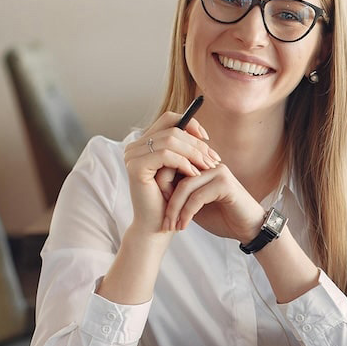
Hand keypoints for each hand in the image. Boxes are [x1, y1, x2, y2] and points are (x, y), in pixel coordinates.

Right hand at [122, 111, 220, 234]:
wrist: (157, 227)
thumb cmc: (170, 200)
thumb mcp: (180, 170)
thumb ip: (185, 150)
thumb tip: (203, 134)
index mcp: (144, 143)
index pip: (169, 118)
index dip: (190, 124)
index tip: (207, 139)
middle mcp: (134, 146)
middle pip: (172, 129)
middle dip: (197, 143)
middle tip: (214, 159)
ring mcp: (132, 156)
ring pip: (171, 140)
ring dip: (194, 153)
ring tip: (208, 167)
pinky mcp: (136, 167)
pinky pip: (166, 155)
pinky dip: (184, 163)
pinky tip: (195, 175)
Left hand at [163, 163, 266, 242]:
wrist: (249, 229)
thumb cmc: (222, 217)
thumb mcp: (194, 205)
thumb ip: (179, 195)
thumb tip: (153, 191)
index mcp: (202, 165)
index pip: (173, 166)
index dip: (161, 187)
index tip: (157, 211)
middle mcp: (210, 164)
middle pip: (175, 173)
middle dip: (165, 199)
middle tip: (163, 222)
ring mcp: (219, 172)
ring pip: (185, 186)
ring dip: (174, 210)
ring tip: (171, 226)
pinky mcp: (225, 184)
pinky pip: (197, 197)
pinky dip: (187, 213)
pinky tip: (183, 226)